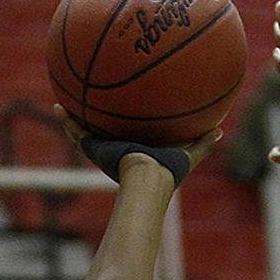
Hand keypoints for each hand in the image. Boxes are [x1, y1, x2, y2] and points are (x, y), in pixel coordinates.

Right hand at [55, 103, 220, 179]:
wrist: (148, 178)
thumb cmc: (168, 169)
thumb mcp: (189, 151)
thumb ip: (204, 141)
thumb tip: (221, 129)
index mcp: (136, 150)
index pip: (129, 135)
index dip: (126, 125)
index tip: (124, 114)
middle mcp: (117, 148)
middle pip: (105, 131)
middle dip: (99, 120)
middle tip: (92, 103)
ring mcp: (103, 149)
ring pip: (85, 130)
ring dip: (75, 118)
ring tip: (65, 101)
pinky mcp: (93, 148)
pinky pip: (76, 132)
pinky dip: (67, 122)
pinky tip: (58, 107)